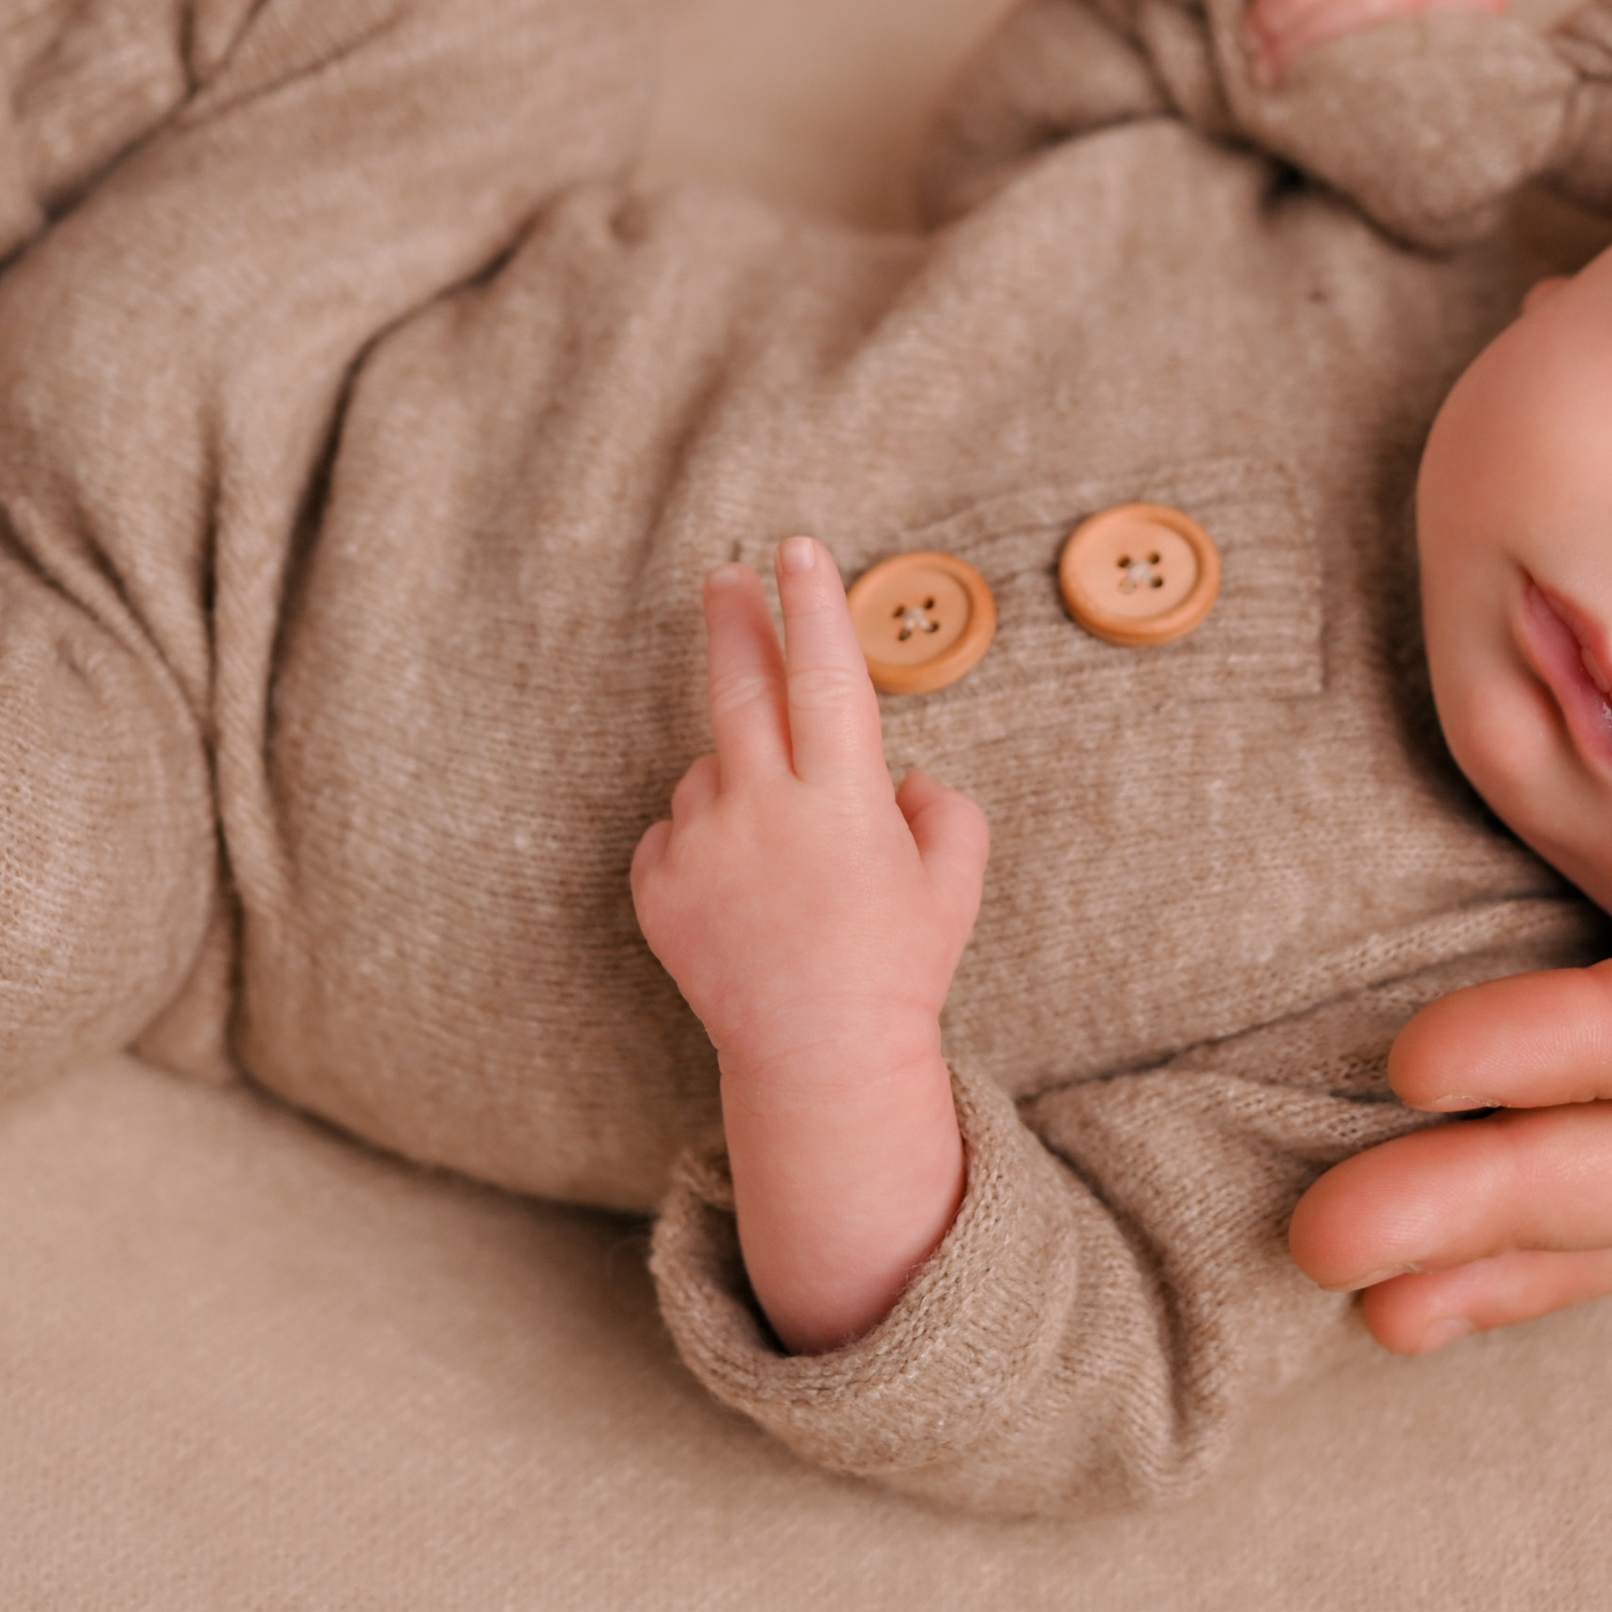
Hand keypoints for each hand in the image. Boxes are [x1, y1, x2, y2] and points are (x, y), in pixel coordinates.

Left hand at [632, 536, 988, 1350]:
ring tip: (784, 859)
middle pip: (740, 685)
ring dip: (744, 781)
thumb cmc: (897, 963)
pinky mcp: (657, 886)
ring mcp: (703, 847)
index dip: (814, 605)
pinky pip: (680, 827)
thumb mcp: (954, 880)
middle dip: (735, 618)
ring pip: (714, 769)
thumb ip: (944, 806)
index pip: (827, 674)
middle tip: (726, 574)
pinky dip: (710, 837)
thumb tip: (901, 774)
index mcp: (845, 799)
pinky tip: (745, 893)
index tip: (800, 550)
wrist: (816, 1060)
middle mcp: (766, 810)